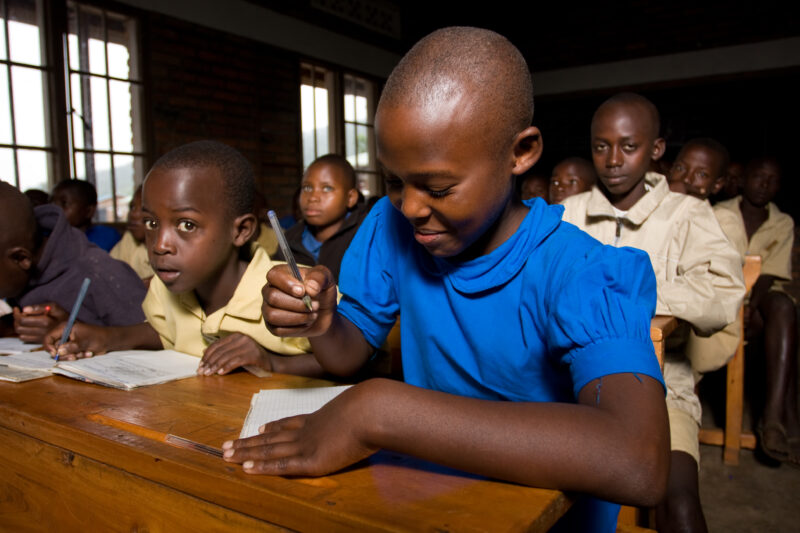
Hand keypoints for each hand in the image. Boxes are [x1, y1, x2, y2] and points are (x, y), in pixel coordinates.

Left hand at [13, 303, 67, 342]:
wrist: (72, 327)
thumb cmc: (62, 315)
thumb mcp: (54, 306)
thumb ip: (39, 307)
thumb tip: (24, 309)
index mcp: (45, 321)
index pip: (22, 320)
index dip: (16, 314)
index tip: (17, 309)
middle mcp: (42, 331)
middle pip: (19, 328)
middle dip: (16, 320)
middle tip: (19, 314)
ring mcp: (41, 338)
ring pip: (20, 334)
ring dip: (19, 326)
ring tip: (23, 320)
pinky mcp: (40, 342)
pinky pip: (25, 339)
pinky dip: (23, 333)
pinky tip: (27, 327)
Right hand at [43, 321, 109, 359]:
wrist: (108, 341)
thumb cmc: (97, 337)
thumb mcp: (83, 342)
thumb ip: (70, 347)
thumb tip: (58, 352)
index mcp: (64, 328)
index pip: (48, 337)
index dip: (49, 346)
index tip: (55, 354)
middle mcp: (64, 335)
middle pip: (54, 348)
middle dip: (64, 354)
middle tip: (74, 357)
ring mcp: (68, 342)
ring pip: (62, 354)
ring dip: (73, 356)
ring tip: (85, 352)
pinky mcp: (73, 348)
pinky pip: (70, 356)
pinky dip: (78, 356)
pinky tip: (88, 353)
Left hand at [198, 333, 270, 375]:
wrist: (270, 363)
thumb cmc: (251, 359)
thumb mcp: (236, 352)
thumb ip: (223, 351)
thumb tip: (203, 353)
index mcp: (236, 336)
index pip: (217, 345)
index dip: (206, 355)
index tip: (200, 365)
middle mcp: (242, 338)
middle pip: (220, 351)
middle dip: (209, 362)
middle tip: (201, 372)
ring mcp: (248, 345)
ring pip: (226, 356)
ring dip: (215, 366)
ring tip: (208, 374)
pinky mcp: (252, 354)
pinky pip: (235, 361)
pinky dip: (226, 368)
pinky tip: (220, 373)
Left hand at [222, 383, 376, 475]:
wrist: (371, 411)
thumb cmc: (373, 409)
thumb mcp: (361, 407)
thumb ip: (358, 412)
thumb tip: (371, 410)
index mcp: (320, 418)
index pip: (290, 423)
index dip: (272, 426)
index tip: (258, 428)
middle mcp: (308, 430)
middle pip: (271, 437)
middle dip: (248, 442)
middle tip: (227, 445)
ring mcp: (307, 445)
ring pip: (268, 449)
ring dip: (246, 452)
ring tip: (226, 455)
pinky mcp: (310, 461)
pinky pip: (280, 464)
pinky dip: (262, 466)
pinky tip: (246, 468)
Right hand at [262, 264, 337, 337]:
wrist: (324, 312)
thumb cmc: (321, 291)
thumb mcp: (326, 278)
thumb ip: (319, 277)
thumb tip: (310, 288)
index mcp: (280, 274)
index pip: (273, 275)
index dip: (287, 284)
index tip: (302, 291)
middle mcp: (269, 290)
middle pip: (273, 297)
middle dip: (297, 304)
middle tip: (315, 305)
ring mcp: (268, 309)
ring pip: (273, 316)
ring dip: (298, 317)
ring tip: (313, 315)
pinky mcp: (272, 326)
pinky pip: (278, 330)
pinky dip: (296, 328)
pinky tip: (306, 323)